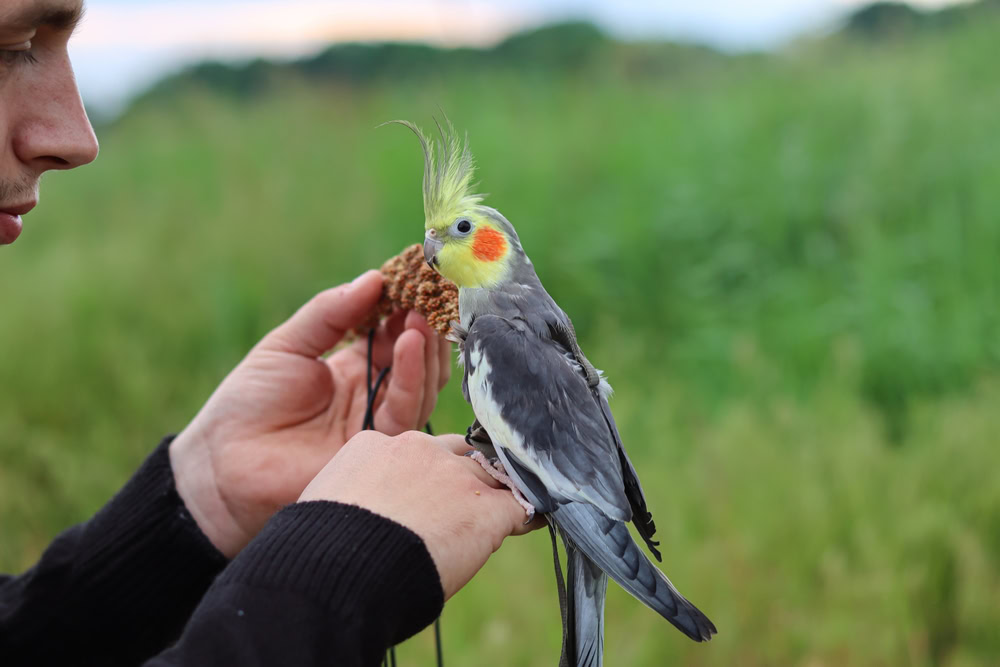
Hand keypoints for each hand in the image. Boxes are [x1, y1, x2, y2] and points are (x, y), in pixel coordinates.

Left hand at [169, 270, 451, 557]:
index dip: (407, 309)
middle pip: (418, 362)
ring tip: (418, 316)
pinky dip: (411, 376)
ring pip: (421, 387)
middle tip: (426, 296)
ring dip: (423, 349)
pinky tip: (408, 344)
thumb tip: (375, 278)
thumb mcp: (289, 344)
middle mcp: (374, 397)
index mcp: (356, 370)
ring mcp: (377, 425)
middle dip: (424, 327)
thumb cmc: (248, 403)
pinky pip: (405, 412)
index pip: (396, 337)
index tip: (417, 280)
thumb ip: (331, 313)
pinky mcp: (375, 450)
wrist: (221, 463)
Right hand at [299, 431, 542, 599]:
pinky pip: (519, 503)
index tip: (424, 498)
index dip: (423, 476)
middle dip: (462, 475)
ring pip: (489, 473)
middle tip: (463, 505)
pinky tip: (532, 522)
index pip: (412, 451)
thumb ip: (357, 497)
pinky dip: (527, 513)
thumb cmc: (322, 553)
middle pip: (456, 453)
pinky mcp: (483, 506)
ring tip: (504, 511)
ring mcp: (454, 475)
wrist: (340, 570)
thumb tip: (368, 517)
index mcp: (373, 446)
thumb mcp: (330, 507)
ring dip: (495, 491)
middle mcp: (417, 449)